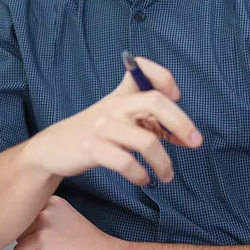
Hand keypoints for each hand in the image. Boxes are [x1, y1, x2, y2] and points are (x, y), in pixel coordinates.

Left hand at [13, 195, 123, 249]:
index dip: (34, 232)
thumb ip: (44, 215)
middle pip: (19, 234)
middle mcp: (45, 216)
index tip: (50, 237)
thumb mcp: (67, 216)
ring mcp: (43, 236)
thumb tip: (16, 223)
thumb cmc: (92, 244)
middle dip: (31, 245)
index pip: (24, 218)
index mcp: (51, 203)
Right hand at [29, 56, 201, 185]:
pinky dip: (140, 175)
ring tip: (166, 175)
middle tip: (195, 142)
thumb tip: (186, 136)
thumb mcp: (119, 119)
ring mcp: (101, 127)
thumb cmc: (94, 134)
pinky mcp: (92, 148)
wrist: (54, 148)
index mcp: (120, 95)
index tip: (176, 96)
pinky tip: (142, 179)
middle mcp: (113, 106)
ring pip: (145, 141)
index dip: (164, 78)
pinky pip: (126, 163)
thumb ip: (150, 122)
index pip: (141, 70)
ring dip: (163, 163)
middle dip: (181, 122)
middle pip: (154, 102)